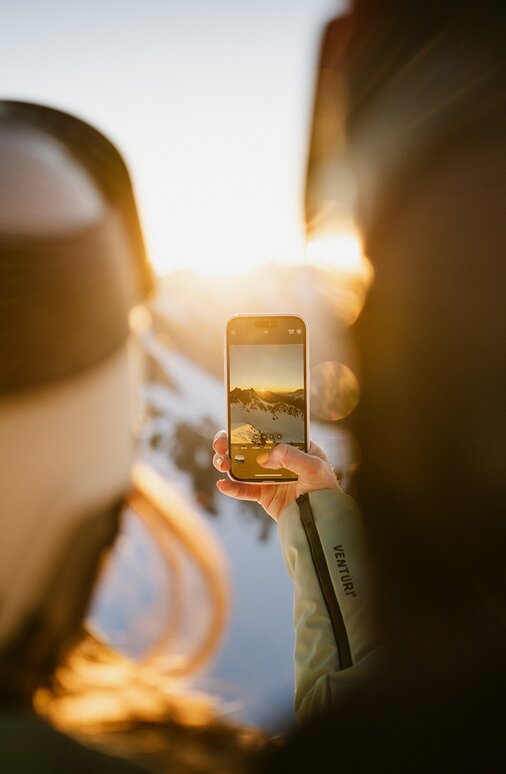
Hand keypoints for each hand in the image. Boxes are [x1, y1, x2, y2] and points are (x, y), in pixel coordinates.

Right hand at [212, 431, 340, 521]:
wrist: (322, 520)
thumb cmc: (325, 488)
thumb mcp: (314, 467)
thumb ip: (293, 457)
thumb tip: (268, 455)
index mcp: (290, 445)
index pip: (266, 431)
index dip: (248, 427)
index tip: (234, 426)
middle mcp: (276, 458)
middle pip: (248, 447)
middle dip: (230, 443)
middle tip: (221, 445)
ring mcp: (267, 476)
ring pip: (241, 466)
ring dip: (227, 463)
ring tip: (221, 464)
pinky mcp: (263, 494)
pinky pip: (244, 490)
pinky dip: (233, 488)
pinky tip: (223, 485)